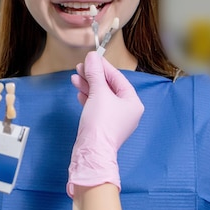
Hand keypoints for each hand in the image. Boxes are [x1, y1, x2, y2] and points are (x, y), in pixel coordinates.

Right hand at [67, 52, 143, 196]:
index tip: (91, 58)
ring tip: (76, 77)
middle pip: (109, 87)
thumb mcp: (98, 93)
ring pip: (102, 97)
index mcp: (133, 102)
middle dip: (94, 76)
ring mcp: (115, 120)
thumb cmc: (101, 124)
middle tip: (81, 67)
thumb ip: (95, 74)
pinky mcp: (103, 126)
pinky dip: (88, 98)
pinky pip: (97, 107)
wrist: (92, 151)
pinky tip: (79, 92)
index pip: (118, 78)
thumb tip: (92, 57)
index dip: (103, 67)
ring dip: (89, 86)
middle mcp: (127, 111)